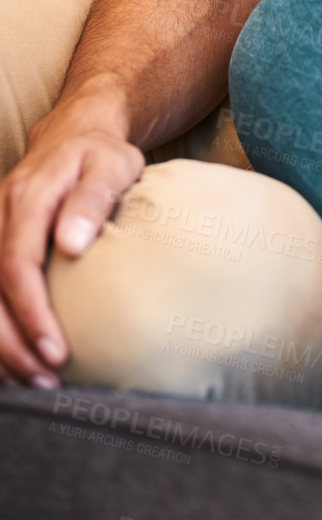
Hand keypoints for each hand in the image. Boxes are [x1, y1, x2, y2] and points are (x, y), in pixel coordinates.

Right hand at [0, 117, 143, 384]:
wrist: (74, 136)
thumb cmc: (101, 156)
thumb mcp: (111, 166)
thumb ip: (92, 200)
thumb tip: (72, 245)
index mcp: (26, 198)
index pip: (17, 264)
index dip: (32, 313)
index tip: (57, 351)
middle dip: (13, 343)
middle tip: (47, 381)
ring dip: (2, 346)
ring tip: (36, 383)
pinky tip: (18, 362)